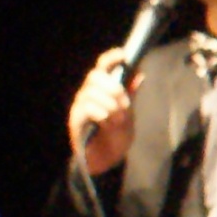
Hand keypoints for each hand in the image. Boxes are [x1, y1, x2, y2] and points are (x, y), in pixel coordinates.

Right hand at [68, 51, 136, 173]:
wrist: (106, 160)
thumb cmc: (116, 135)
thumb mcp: (129, 114)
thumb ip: (131, 95)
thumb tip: (140, 74)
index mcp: (101, 89)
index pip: (102, 66)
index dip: (111, 58)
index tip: (123, 56)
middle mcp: (87, 93)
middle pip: (94, 76)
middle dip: (113, 88)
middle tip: (125, 105)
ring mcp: (79, 106)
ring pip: (91, 92)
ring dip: (110, 105)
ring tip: (118, 120)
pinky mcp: (75, 119)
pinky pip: (88, 108)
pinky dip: (102, 114)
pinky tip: (108, 124)